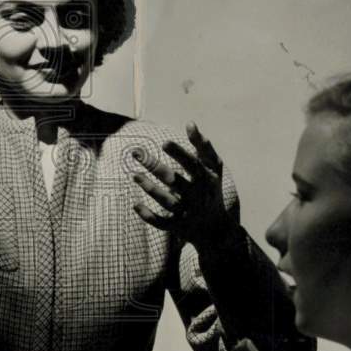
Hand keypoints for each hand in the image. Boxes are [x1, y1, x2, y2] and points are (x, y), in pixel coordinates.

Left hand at [132, 122, 237, 251]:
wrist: (215, 227)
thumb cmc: (211, 188)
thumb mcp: (213, 167)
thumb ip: (203, 146)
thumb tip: (190, 123)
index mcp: (206, 179)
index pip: (192, 165)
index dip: (179, 154)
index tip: (163, 143)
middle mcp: (196, 196)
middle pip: (174, 181)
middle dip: (154, 167)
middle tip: (136, 153)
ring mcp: (186, 212)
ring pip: (166, 201)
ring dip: (149, 188)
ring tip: (134, 175)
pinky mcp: (177, 226)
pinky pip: (160, 222)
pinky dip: (147, 215)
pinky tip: (135, 205)